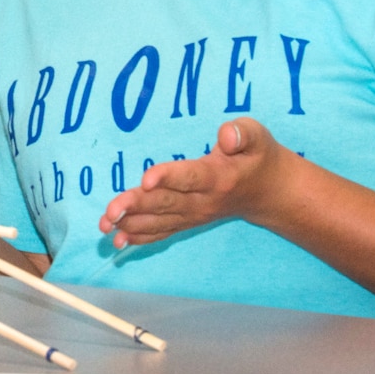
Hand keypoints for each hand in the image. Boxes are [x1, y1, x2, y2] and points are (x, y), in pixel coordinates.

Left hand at [98, 118, 290, 248]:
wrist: (270, 193)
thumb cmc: (259, 158)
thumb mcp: (259, 138)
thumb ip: (242, 134)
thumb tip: (225, 135)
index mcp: (218, 177)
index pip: (190, 177)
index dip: (168, 178)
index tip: (146, 179)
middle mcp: (203, 201)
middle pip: (166, 203)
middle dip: (136, 206)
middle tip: (110, 211)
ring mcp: (194, 215)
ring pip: (159, 220)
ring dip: (130, 223)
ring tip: (104, 225)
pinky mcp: (188, 221)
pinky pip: (163, 232)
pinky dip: (140, 237)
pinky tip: (117, 240)